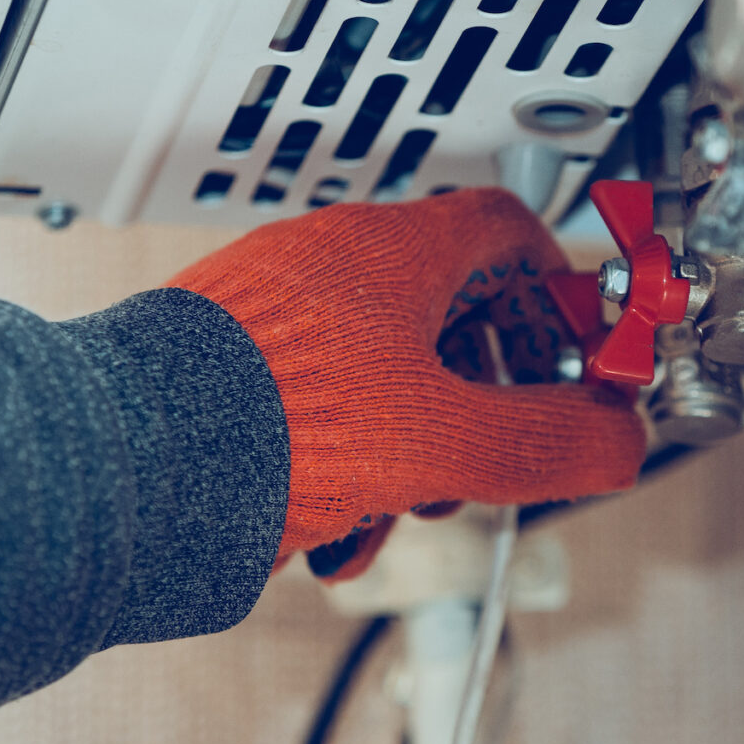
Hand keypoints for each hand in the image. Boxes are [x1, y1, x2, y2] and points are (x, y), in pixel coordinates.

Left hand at [167, 189, 644, 576]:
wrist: (126, 464)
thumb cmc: (264, 422)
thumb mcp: (445, 442)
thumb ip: (550, 440)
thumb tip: (618, 440)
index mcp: (396, 252)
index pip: (510, 230)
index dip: (560, 289)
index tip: (579, 342)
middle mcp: (341, 263)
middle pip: (458, 306)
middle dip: (492, 386)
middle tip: (502, 438)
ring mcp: (291, 306)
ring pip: (397, 362)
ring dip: (427, 433)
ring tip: (417, 494)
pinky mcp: (250, 356)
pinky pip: (335, 394)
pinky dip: (362, 450)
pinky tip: (348, 514)